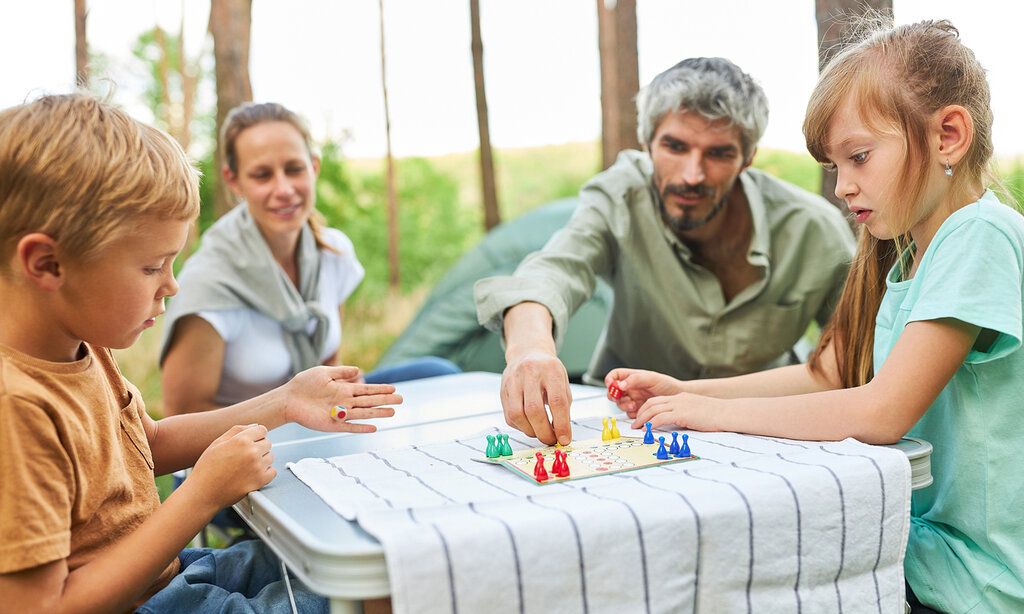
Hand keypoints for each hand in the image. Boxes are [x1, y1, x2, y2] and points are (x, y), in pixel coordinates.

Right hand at [189, 424, 275, 508]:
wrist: (202, 493)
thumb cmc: (207, 469)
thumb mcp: (217, 443)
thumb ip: (237, 430)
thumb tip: (255, 425)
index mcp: (241, 440)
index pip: (262, 430)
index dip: (256, 435)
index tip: (250, 442)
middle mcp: (252, 452)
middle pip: (267, 443)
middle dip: (258, 447)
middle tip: (244, 457)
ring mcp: (257, 467)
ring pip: (270, 457)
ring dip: (262, 460)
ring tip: (245, 467)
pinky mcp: (260, 481)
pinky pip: (272, 472)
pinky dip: (265, 473)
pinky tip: (252, 474)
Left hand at [283, 365, 400, 432]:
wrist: (288, 398)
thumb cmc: (304, 383)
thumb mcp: (323, 372)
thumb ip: (341, 372)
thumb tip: (359, 371)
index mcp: (344, 389)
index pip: (366, 389)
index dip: (380, 389)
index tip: (394, 388)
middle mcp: (345, 401)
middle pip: (369, 401)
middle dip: (385, 400)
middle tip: (401, 400)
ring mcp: (339, 413)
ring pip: (363, 414)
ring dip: (378, 413)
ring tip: (393, 412)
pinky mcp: (331, 424)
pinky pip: (349, 427)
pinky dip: (361, 428)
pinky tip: (373, 428)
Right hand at [501, 350, 572, 444]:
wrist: (528, 353)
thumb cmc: (548, 371)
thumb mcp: (562, 382)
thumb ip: (563, 407)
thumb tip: (562, 434)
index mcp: (551, 370)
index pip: (557, 401)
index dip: (561, 424)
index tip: (564, 439)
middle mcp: (530, 373)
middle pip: (534, 410)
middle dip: (544, 432)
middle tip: (551, 440)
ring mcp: (513, 381)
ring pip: (517, 414)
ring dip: (530, 431)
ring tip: (540, 433)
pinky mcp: (503, 390)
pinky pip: (509, 416)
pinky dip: (520, 426)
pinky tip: (529, 425)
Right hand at [605, 369, 684, 417]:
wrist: (677, 398)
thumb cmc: (667, 385)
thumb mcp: (651, 378)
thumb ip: (635, 379)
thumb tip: (620, 385)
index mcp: (632, 377)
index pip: (615, 376)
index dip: (610, 380)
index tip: (611, 385)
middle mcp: (630, 388)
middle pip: (613, 392)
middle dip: (615, 396)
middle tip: (620, 398)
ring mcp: (633, 399)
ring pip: (620, 404)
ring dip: (624, 405)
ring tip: (634, 405)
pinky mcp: (638, 410)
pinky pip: (628, 414)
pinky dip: (632, 414)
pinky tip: (639, 411)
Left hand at [631, 392, 721, 431]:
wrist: (728, 413)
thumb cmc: (715, 416)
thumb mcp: (696, 411)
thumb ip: (684, 415)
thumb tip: (675, 425)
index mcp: (680, 398)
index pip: (657, 400)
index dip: (645, 409)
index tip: (640, 418)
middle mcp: (677, 399)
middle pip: (651, 403)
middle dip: (640, 414)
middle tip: (634, 424)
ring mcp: (679, 405)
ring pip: (653, 410)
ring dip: (642, 419)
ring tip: (637, 428)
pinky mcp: (682, 414)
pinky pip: (660, 418)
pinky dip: (651, 424)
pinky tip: (647, 430)